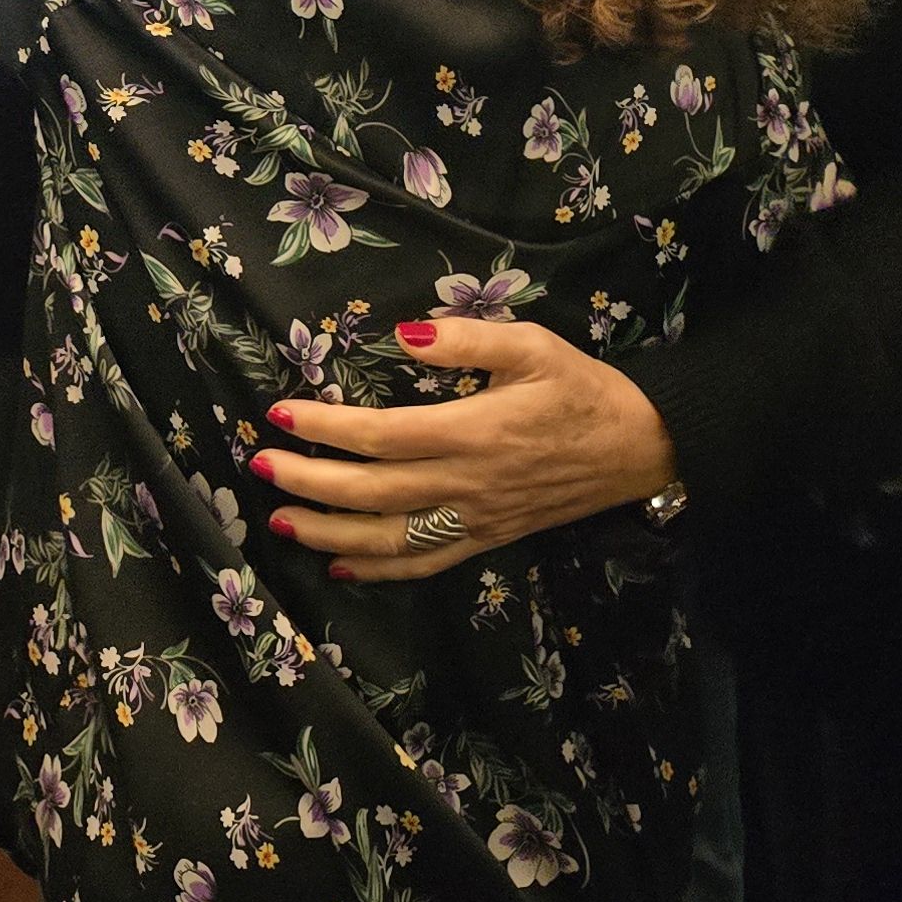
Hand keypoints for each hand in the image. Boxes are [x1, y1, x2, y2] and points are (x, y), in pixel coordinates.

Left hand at [259, 316, 678, 580]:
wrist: (640, 447)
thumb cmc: (582, 388)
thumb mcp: (533, 345)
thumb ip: (468, 338)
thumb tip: (405, 333)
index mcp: (476, 431)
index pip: (382, 436)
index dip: (325, 429)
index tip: (282, 414)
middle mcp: (469, 483)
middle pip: (372, 492)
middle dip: (308, 482)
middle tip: (260, 464)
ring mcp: (476, 520)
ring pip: (390, 539)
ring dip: (328, 534)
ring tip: (279, 520)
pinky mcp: (487, 540)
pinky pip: (426, 563)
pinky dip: (380, 569)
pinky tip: (342, 564)